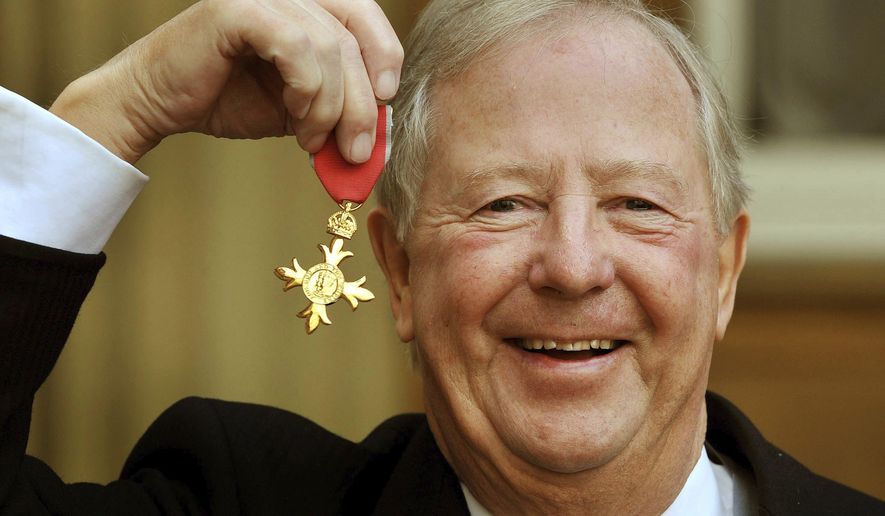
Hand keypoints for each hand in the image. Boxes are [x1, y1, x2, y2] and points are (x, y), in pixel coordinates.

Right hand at [50, 0, 402, 163]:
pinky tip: (295, 116)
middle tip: (356, 150)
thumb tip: (380, 137)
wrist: (159, 105)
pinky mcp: (237, 9)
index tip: (385, 100)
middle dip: (361, 102)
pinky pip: (297, 46)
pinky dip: (307, 89)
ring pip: (330, 46)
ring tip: (312, 140)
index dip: (386, 55)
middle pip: (353, 36)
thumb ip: (338, 109)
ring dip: (330, 106)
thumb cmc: (228, 100)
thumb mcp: (300, 108)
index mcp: (305, 5)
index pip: (364, 15)